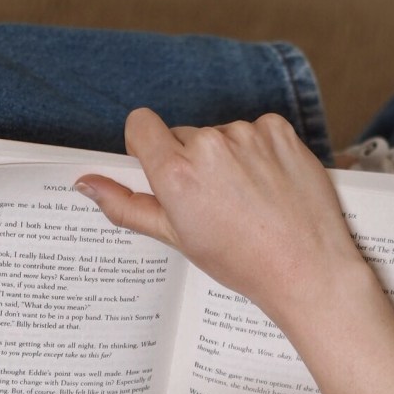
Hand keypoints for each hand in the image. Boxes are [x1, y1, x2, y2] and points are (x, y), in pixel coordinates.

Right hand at [74, 109, 365, 331]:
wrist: (307, 269)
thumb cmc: (242, 262)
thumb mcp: (177, 239)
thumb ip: (128, 206)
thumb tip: (86, 184)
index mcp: (176, 172)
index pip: (140, 124)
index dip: (147, 147)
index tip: (162, 171)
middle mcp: (209, 145)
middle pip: (183, 135)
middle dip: (191, 162)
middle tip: (213, 205)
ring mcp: (247, 134)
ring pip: (220, 135)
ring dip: (227, 159)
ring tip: (247, 201)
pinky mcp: (279, 130)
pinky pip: (255, 131)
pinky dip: (258, 153)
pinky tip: (269, 187)